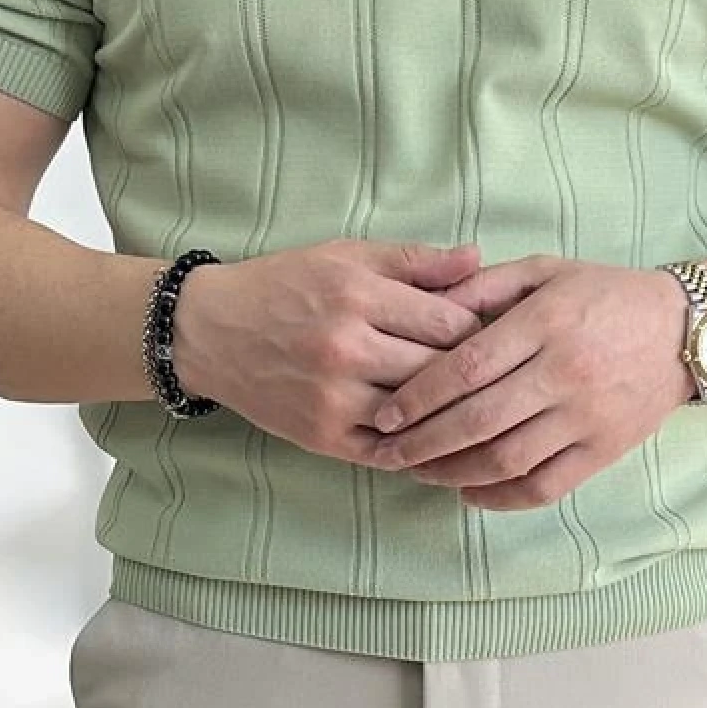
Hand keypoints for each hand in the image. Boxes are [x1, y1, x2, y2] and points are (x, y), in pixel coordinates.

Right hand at [170, 238, 486, 465]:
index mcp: (357, 295)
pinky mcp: (322, 436)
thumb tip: (477, 259)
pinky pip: (390, 450)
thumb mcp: (346, 257)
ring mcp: (333, 398)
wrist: (210, 332)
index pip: (451, 321)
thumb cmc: (284, 286)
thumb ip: (414, 261)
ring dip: (450, 413)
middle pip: (441, 370)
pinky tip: (439, 437)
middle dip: (474, 373)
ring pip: (420, 415)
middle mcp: (346, 348)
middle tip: (496, 373)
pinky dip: (420, 446)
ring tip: (475, 407)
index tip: (491, 332)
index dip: (481, 328)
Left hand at [367, 256, 695, 510]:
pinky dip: (501, 497)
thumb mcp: (544, 271)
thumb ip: (482, 285)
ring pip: (507, 459)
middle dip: (422, 443)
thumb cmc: (604, 295)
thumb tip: (425, 307)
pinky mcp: (605, 450)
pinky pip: (545, 486)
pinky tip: (469, 491)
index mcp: (545, 323)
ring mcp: (588, 416)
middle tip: (385, 454)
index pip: (467, 367)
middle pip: (478, 420)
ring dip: (453, 473)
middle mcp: (565, 372)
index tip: (384, 414)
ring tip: (419, 473)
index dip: (418, 396)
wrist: (685, 330)